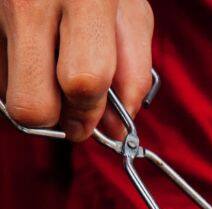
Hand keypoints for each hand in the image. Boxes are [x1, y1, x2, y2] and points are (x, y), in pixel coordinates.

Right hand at [0, 0, 152, 141]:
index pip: (83, 81)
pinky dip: (12, 69)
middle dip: (55, 116)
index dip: (90, 113)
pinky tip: (30, 49)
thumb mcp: (129, 10)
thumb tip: (116, 126)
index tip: (95, 118)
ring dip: (32, 92)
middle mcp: (30, 0)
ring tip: (50, 65)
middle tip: (70, 103)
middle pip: (30, 102)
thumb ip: (132, 70)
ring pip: (4, 91)